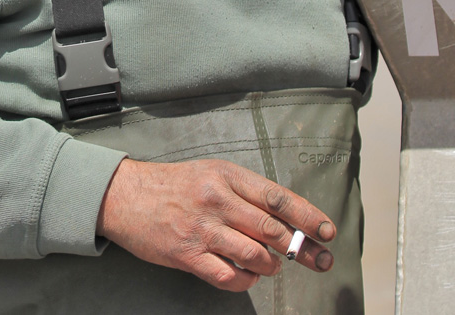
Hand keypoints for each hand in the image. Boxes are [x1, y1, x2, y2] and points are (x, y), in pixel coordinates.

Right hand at [95, 158, 335, 292]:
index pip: (277, 196)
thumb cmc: (174, 185)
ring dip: (271, 266)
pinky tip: (246, 275)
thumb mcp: (211, 174)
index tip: (328, 231)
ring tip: (270, 265)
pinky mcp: (187, 254)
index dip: (307, 216)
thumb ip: (244, 194)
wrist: (127, 194)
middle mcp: (217, 199)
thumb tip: (283, 219)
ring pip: (255, 255)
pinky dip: (245, 280)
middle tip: (320, 260)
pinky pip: (228, 276)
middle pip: (272, 229)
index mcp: (226, 175)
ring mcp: (202, 228)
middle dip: (301, 248)